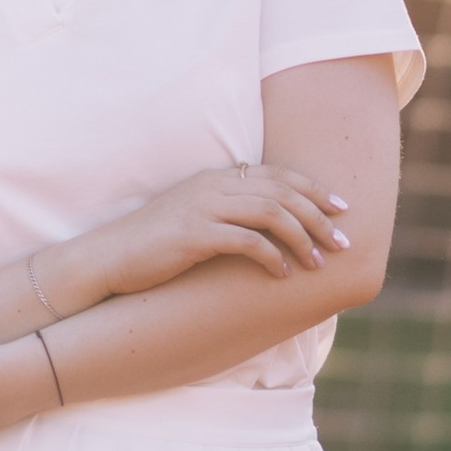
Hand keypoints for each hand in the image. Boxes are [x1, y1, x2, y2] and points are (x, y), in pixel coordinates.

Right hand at [87, 163, 350, 298]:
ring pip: (271, 213)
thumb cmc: (154, 245)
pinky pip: (247, 241)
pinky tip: (284, 275)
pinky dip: (272, 257)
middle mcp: (213, 186)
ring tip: (320, 263)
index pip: (278, 175)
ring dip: (302, 238)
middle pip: (282, 192)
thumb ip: (229, 213)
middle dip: (318, 217)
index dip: (314, 190)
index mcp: (216, 178)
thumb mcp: (196, 219)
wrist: (107, 258)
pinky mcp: (194, 235)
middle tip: (343, 241)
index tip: (342, 208)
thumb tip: (268, 226)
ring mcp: (203, 208)